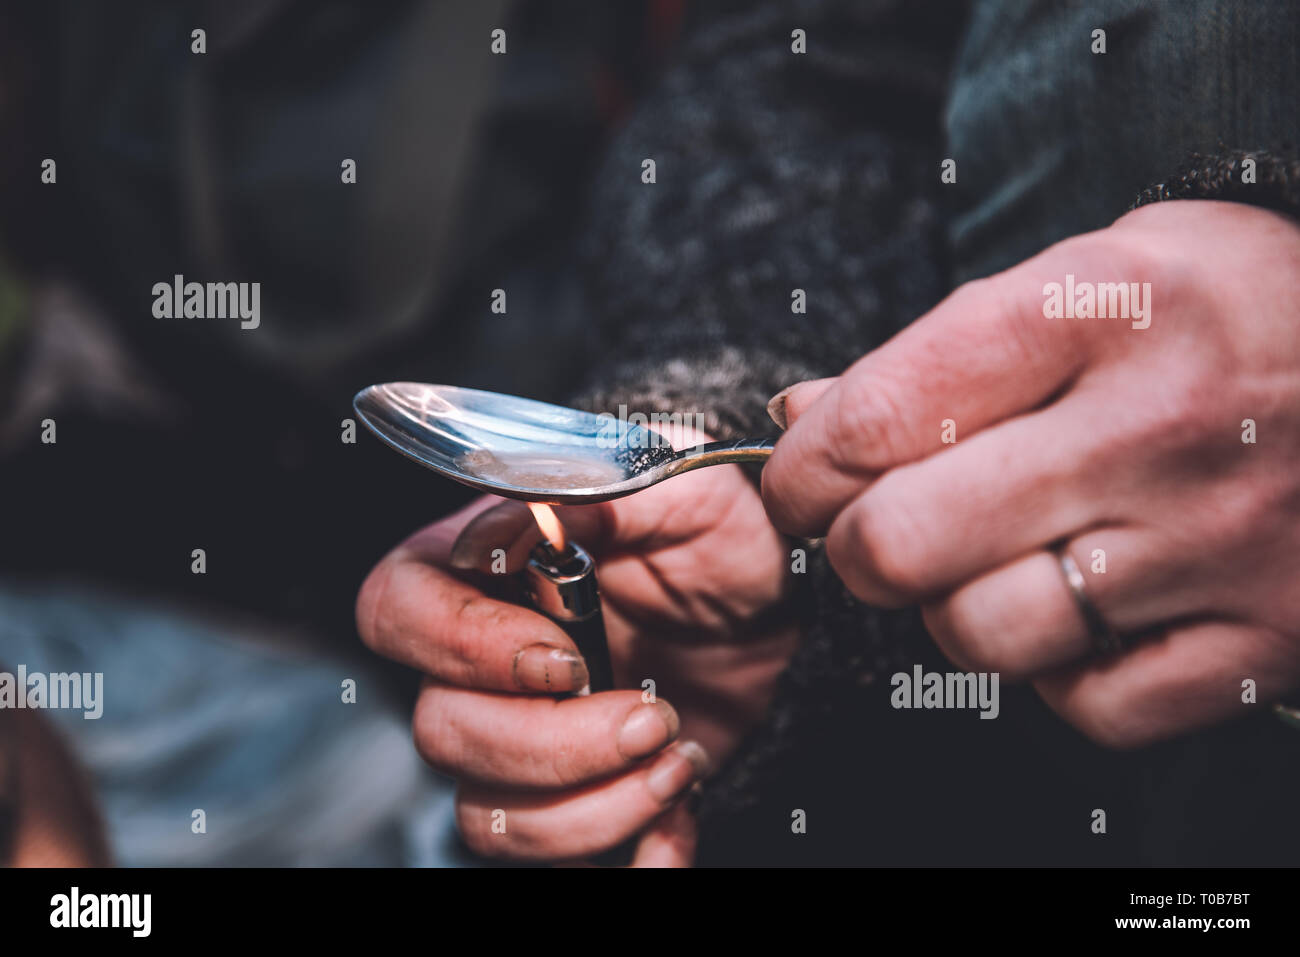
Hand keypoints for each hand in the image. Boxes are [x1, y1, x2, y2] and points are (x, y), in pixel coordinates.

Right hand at [357, 427, 797, 863]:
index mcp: (486, 567)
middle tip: (649, 716)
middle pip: (441, 729)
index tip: (567, 660)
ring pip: (487, 814)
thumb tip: (530, 510)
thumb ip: (601, 488)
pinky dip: (625, 857)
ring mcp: (520, 737)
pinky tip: (680, 820)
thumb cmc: (723, 536)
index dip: (466, 647)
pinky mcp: (570, 797)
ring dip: (592, 808)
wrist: (782, 615)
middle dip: (554, 744)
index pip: (398, 609)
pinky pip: (549, 859)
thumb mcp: (682, 491)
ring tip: (676, 762)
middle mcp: (483, 661)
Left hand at [764, 200, 1299, 747]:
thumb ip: (934, 352)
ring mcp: (1218, 542)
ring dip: (954, 611)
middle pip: (903, 541)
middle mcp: (1159, 427)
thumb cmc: (1214, 314)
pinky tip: (1083, 612)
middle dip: (858, 547)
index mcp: (1100, 308)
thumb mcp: (1081, 277)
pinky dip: (1058, 673)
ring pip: (983, 635)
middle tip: (880, 531)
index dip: (800, 469)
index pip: (877, 418)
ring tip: (994, 565)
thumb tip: (798, 418)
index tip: (799, 484)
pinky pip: (1089, 705)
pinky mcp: (1267, 636)